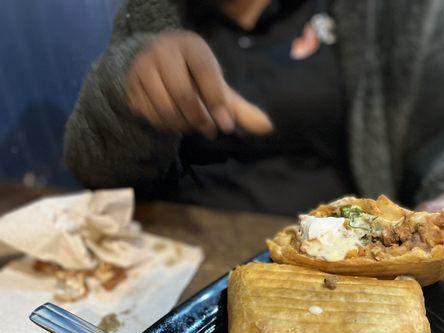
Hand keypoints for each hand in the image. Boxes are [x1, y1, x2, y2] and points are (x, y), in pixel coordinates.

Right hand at [126, 31, 272, 137]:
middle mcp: (163, 51)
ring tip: (193, 127)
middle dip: (199, 119)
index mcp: (191, 46)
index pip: (206, 74)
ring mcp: (142, 68)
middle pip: (182, 93)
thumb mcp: (219, 87)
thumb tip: (268, 128)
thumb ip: (241, 108)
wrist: (158, 64)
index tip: (226, 126)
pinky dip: (165, 126)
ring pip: (163, 107)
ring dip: (182, 125)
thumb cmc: (196, 77)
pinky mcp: (130, 87)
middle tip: (210, 131)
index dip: (217, 103)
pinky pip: (148, 115)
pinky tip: (176, 124)